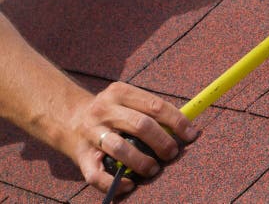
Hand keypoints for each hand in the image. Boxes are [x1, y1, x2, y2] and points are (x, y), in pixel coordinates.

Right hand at [64, 82, 197, 194]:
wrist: (69, 118)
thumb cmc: (113, 112)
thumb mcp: (129, 101)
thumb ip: (153, 111)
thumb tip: (187, 128)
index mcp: (120, 92)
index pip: (155, 106)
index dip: (177, 121)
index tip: (191, 134)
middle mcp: (104, 110)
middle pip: (140, 125)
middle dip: (162, 142)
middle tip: (172, 153)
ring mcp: (91, 132)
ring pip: (120, 148)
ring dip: (142, 161)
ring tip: (153, 169)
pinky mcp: (80, 155)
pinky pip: (96, 174)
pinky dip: (115, 182)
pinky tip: (130, 184)